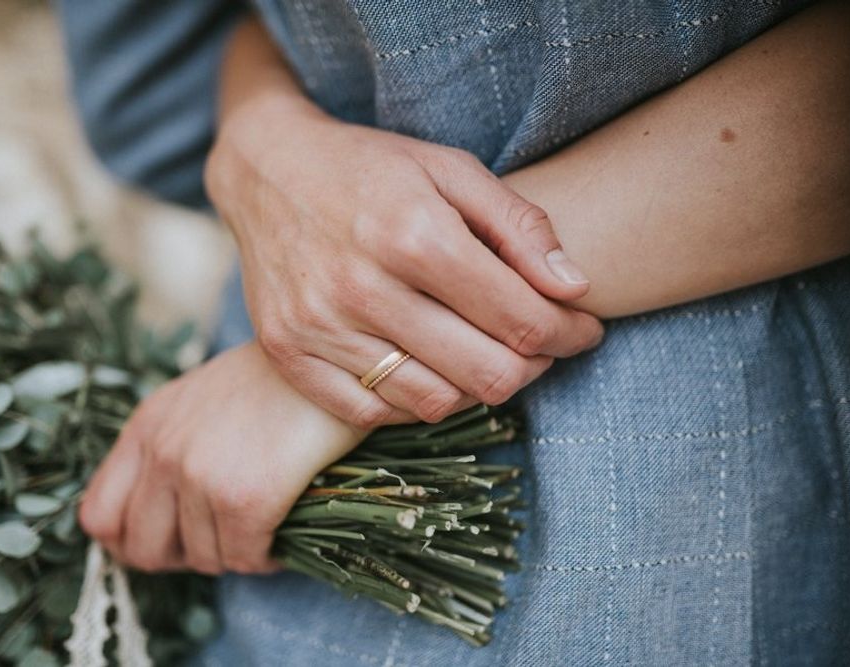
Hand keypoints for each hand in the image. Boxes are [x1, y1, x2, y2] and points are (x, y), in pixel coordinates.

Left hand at [79, 343, 360, 574]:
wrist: (333, 358)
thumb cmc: (277, 381)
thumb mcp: (200, 400)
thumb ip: (169, 446)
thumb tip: (161, 517)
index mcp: (147, 427)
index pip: (98, 517)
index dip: (129, 542)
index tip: (169, 539)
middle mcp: (163, 451)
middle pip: (141, 550)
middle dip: (183, 556)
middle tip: (220, 540)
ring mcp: (199, 476)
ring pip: (202, 559)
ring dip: (234, 553)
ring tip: (261, 527)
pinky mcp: (244, 498)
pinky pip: (245, 559)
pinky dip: (266, 556)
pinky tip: (282, 534)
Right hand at [205, 95, 603, 429]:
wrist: (266, 171)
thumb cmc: (371, 168)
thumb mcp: (450, 170)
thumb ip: (519, 226)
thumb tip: (574, 289)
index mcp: (413, 235)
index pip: (520, 319)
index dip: (569, 333)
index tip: (583, 328)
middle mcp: (362, 289)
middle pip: (485, 374)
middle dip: (535, 366)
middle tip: (543, 346)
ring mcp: (319, 328)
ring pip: (435, 402)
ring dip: (479, 388)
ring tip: (489, 354)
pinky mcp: (289, 354)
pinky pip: (372, 414)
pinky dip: (416, 401)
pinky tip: (432, 368)